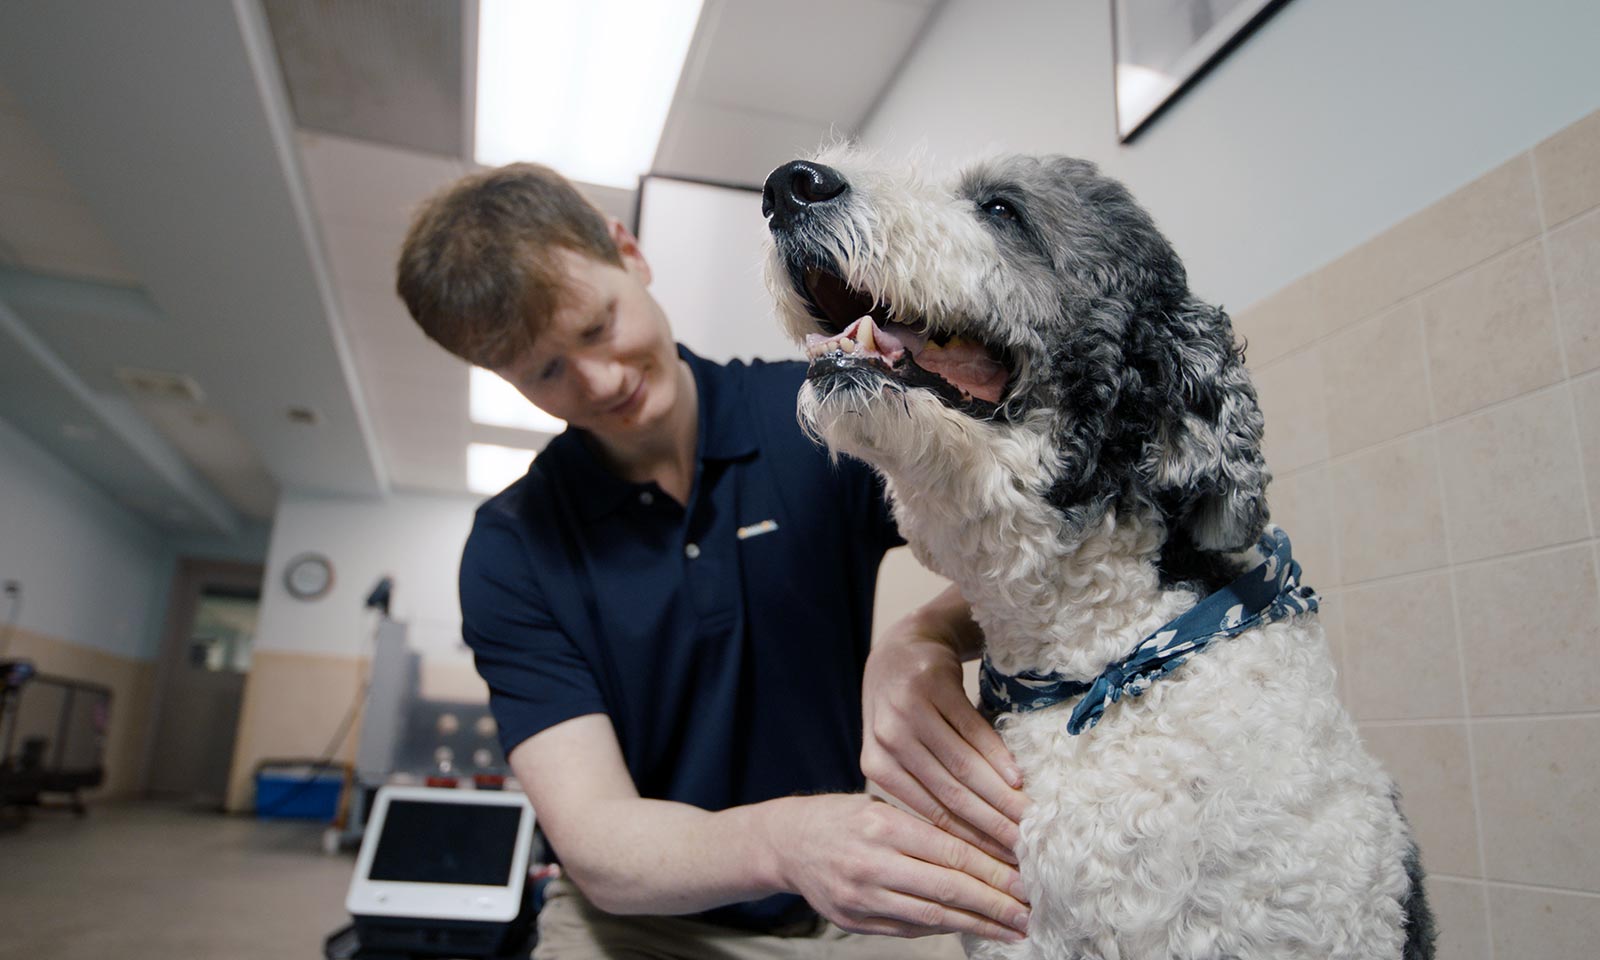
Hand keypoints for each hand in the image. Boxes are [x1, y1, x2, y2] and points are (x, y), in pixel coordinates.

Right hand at [772, 793, 1027, 940]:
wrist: (787, 844)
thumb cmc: (840, 817)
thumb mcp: (880, 803)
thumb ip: (926, 825)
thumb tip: (988, 846)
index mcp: (881, 825)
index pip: (950, 851)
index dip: (992, 869)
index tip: (1025, 879)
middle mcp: (870, 864)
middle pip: (946, 889)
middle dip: (994, 903)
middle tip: (1028, 911)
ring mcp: (861, 898)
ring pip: (932, 915)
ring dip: (978, 924)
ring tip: (1011, 928)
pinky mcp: (855, 921)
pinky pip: (910, 928)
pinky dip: (945, 927)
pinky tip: (971, 926)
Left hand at [861, 622, 1028, 863]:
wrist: (906, 645)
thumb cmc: (907, 709)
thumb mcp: (901, 749)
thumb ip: (923, 787)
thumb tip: (966, 848)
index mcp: (877, 764)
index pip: (929, 812)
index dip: (967, 841)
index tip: (999, 863)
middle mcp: (888, 738)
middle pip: (948, 793)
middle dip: (989, 826)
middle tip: (1023, 850)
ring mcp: (909, 709)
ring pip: (961, 765)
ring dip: (999, 796)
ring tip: (1028, 819)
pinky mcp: (933, 684)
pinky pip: (971, 729)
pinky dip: (996, 757)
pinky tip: (1018, 778)